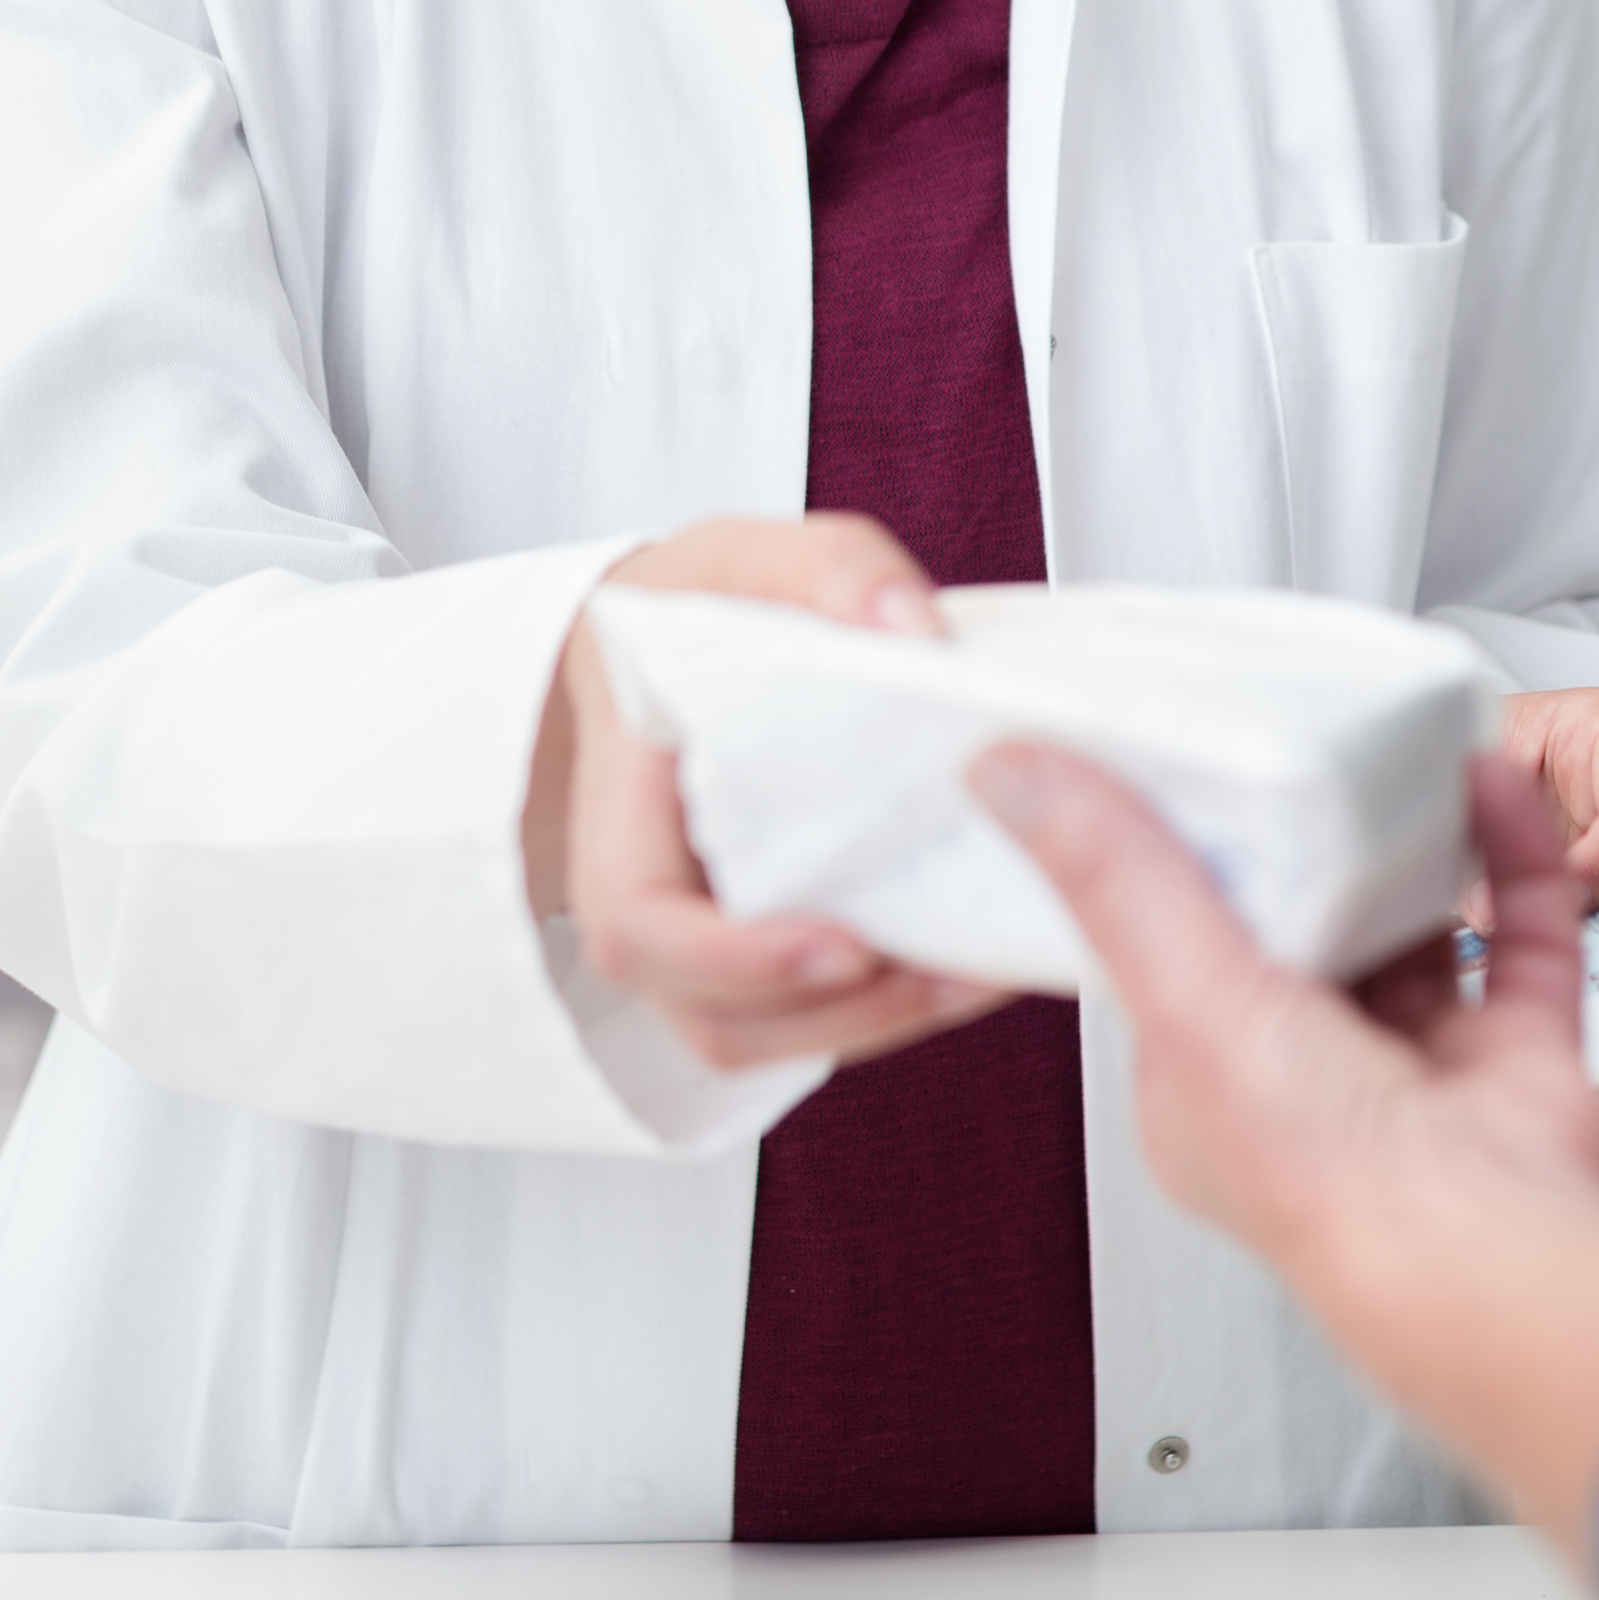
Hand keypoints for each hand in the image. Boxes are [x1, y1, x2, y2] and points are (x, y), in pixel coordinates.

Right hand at [525, 515, 1009, 1075]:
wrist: (668, 647)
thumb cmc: (694, 615)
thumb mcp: (748, 558)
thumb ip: (831, 571)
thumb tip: (916, 628)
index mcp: (618, 821)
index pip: (643, 932)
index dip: (738, 959)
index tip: (844, 940)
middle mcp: (650, 909)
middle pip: (720, 1019)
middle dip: (843, 1012)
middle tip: (953, 966)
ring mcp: (701, 949)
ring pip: (772, 1041)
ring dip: (879, 1022)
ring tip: (980, 970)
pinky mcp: (764, 958)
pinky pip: (814, 1019)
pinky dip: (891, 1006)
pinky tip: (969, 958)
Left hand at [976, 738, 1598, 1271]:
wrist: (1491, 1247)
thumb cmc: (1328, 1184)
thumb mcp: (1187, 1002)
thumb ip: (1114, 882)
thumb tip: (1017, 780)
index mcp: (1209, 1091)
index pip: (1168, 953)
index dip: (1171, 862)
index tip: (1182, 770)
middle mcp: (1312, 1082)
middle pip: (1300, 930)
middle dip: (1306, 844)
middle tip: (1298, 748)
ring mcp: (1419, 1069)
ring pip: (1411, 926)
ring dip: (1409, 840)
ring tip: (1395, 755)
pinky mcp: (1517, 1054)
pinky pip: (1519, 928)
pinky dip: (1510, 853)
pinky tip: (1487, 787)